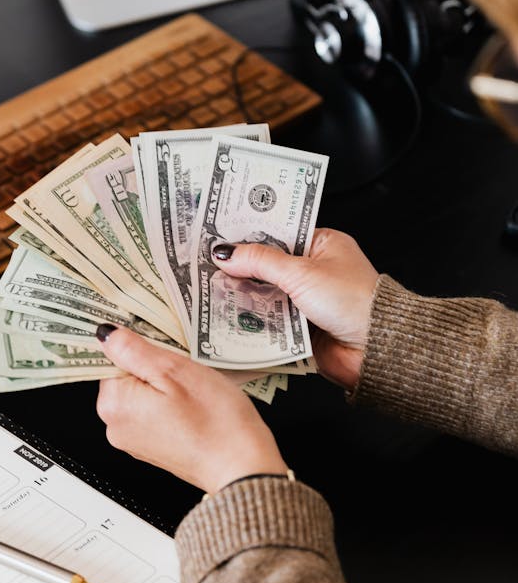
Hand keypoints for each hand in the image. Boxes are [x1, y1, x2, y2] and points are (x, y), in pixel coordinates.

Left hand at [96, 326, 286, 494]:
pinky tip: (193, 406)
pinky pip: (154, 411)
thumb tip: (107, 335)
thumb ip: (134, 350)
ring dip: (165, 385)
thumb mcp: (174, 370)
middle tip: (183, 372)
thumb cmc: (215, 422)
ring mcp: (134, 439)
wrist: (242, 466)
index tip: (163, 351)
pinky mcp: (153, 447)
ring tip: (192, 391)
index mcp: (115, 404)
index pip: (111, 359)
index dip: (140, 349)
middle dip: (153, 367)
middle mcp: (117, 426)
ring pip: (143, 393)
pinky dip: (171, 403)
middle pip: (126, 376)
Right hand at [213, 228, 378, 389]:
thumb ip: (261, 261)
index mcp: (322, 245)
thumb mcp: (302, 272)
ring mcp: (307, 301)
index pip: (278, 234)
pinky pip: (270, 322)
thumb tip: (227, 252)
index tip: (219, 235)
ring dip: (245, 297)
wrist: (375, 348)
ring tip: (211, 291)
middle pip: (268, 266)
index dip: (249, 235)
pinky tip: (230, 317)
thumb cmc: (353, 300)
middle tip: (207, 266)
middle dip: (242, 269)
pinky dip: (254, 321)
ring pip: (266, 296)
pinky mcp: (301, 329)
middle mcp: (315, 271)